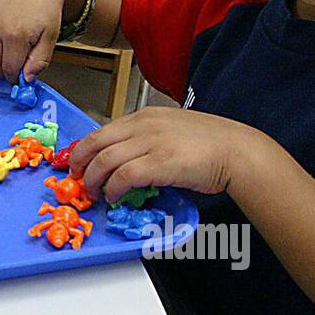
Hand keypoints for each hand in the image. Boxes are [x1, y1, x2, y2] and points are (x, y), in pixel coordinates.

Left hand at [69, 107, 258, 201]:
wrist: (237, 151)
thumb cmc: (211, 144)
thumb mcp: (173, 130)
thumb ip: (149, 139)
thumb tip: (129, 159)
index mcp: (145, 116)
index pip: (103, 130)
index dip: (86, 149)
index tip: (80, 162)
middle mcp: (143, 125)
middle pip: (95, 142)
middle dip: (80, 163)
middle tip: (77, 178)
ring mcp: (150, 143)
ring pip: (104, 160)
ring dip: (93, 180)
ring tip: (95, 193)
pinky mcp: (159, 163)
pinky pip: (123, 176)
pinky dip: (113, 189)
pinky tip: (115, 198)